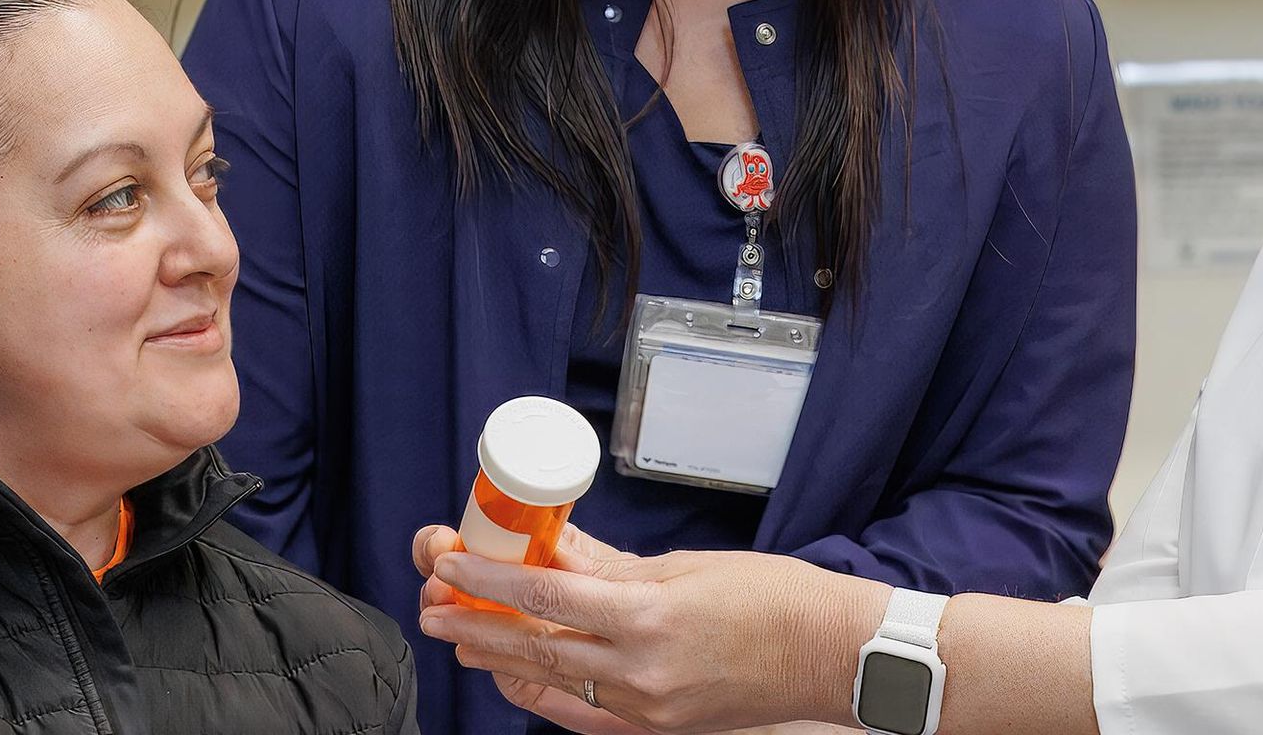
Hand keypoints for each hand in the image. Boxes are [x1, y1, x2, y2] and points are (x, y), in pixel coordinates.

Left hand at [413, 523, 888, 733]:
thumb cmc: (775, 600)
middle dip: (472, 623)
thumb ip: (610, 564)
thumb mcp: (686, 566)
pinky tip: (522, 668)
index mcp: (649, 615)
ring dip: (498, 657)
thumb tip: (550, 546)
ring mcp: (646, 706)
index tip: (448, 560)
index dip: (486, 577)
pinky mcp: (655, 725)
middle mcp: (639, 669)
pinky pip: (581, 705)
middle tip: (432, 601)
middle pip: (531, 648)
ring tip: (462, 632)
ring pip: (549, 682)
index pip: (543, 594)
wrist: (830, 656)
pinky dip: (544, 684)